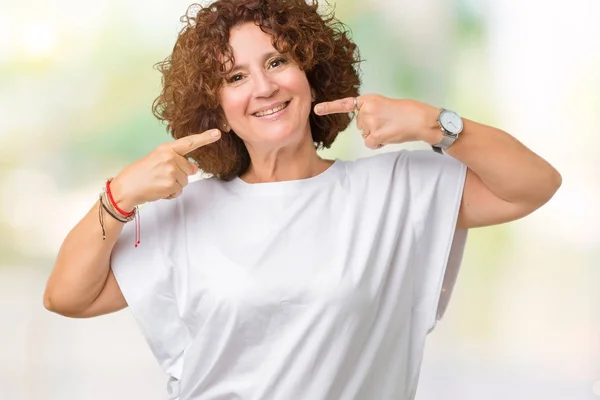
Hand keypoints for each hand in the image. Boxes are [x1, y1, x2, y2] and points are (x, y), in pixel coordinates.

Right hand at [110, 129, 221, 210]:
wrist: (126, 187)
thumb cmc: (140, 173)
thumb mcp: (158, 160)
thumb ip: (177, 161)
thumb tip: (195, 168)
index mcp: (166, 149)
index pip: (189, 142)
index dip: (205, 138)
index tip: (218, 133)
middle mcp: (170, 157)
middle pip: (189, 169)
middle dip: (178, 175)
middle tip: (160, 176)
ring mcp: (171, 171)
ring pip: (184, 181)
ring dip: (173, 185)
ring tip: (158, 183)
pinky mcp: (171, 184)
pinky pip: (178, 191)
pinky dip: (170, 194)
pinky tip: (158, 190)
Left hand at [314, 95, 440, 148]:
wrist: (422, 119)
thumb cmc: (408, 111)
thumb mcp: (385, 104)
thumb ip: (372, 111)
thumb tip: (365, 127)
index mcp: (369, 99)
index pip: (345, 104)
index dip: (329, 107)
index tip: (316, 109)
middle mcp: (366, 110)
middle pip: (360, 125)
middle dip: (372, 126)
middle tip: (389, 121)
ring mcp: (370, 123)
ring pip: (365, 135)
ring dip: (377, 135)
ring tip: (392, 127)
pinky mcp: (375, 135)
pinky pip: (370, 143)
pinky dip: (378, 143)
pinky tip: (389, 136)